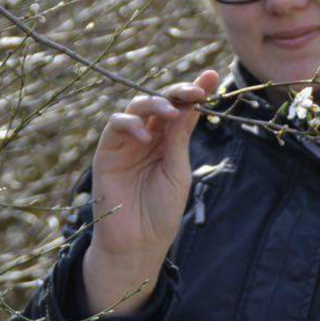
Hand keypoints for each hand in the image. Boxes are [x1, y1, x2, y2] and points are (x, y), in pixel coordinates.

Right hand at [87, 70, 220, 262]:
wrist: (138, 244)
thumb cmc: (161, 211)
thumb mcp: (178, 170)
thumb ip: (179, 138)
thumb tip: (190, 104)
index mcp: (169, 140)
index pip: (182, 108)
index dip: (194, 90)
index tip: (212, 76)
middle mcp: (148, 136)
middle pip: (160, 101)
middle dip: (177, 91)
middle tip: (195, 91)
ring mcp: (127, 143)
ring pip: (136, 106)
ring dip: (154, 102)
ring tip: (171, 111)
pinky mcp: (107, 152)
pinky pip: (115, 126)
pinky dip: (130, 124)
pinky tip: (145, 135)